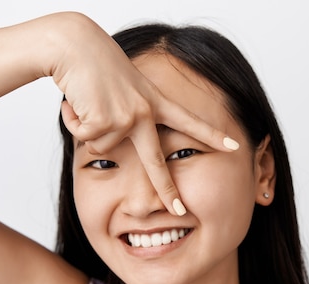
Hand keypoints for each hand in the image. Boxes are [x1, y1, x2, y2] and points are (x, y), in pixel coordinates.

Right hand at [51, 13, 236, 215]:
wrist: (75, 45)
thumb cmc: (96, 66)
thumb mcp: (123, 92)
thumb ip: (130, 117)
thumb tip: (121, 145)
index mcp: (155, 102)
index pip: (189, 122)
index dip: (211, 136)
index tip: (234, 146)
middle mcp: (146, 112)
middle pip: (156, 162)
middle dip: (166, 190)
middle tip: (179, 211)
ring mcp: (128, 117)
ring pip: (103, 148)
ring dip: (87, 127)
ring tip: (87, 101)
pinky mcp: (107, 120)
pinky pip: (86, 139)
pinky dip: (74, 123)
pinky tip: (77, 102)